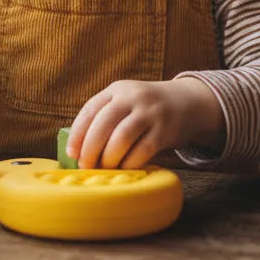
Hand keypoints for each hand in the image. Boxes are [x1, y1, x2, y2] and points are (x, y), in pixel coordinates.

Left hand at [65, 78, 223, 168]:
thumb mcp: (126, 101)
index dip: (77, 133)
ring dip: (109, 158)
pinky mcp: (165, 130)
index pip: (89, 110)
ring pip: (122, 138)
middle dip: (90, 149)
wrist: (187, 103)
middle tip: (86, 166)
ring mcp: (150, 113)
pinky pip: (143, 150)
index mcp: (116, 89)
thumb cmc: (146, 109)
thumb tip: (79, 149)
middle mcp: (132, 97)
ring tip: (105, 168)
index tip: (71, 153)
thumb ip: (105, 117)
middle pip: (103, 124)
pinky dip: (130, 163)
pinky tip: (124, 169)